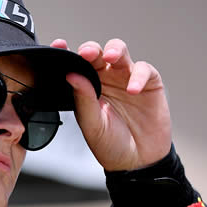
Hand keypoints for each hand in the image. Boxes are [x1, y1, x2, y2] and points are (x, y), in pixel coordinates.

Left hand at [51, 38, 171, 170]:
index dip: (66, 52)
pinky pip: (143, 70)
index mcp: (86, 87)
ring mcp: (126, 78)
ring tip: (111, 57)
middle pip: (97, 53)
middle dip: (91, 49)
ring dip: (115, 50)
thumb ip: (83, 100)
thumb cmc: (110, 144)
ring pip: (119, 52)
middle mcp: (105, 78)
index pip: (74, 65)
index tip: (58, 45)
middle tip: (87, 53)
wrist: (138, 161)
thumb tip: (71, 75)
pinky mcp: (149, 82)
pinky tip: (133, 90)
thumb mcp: (92, 125)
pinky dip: (138, 76)